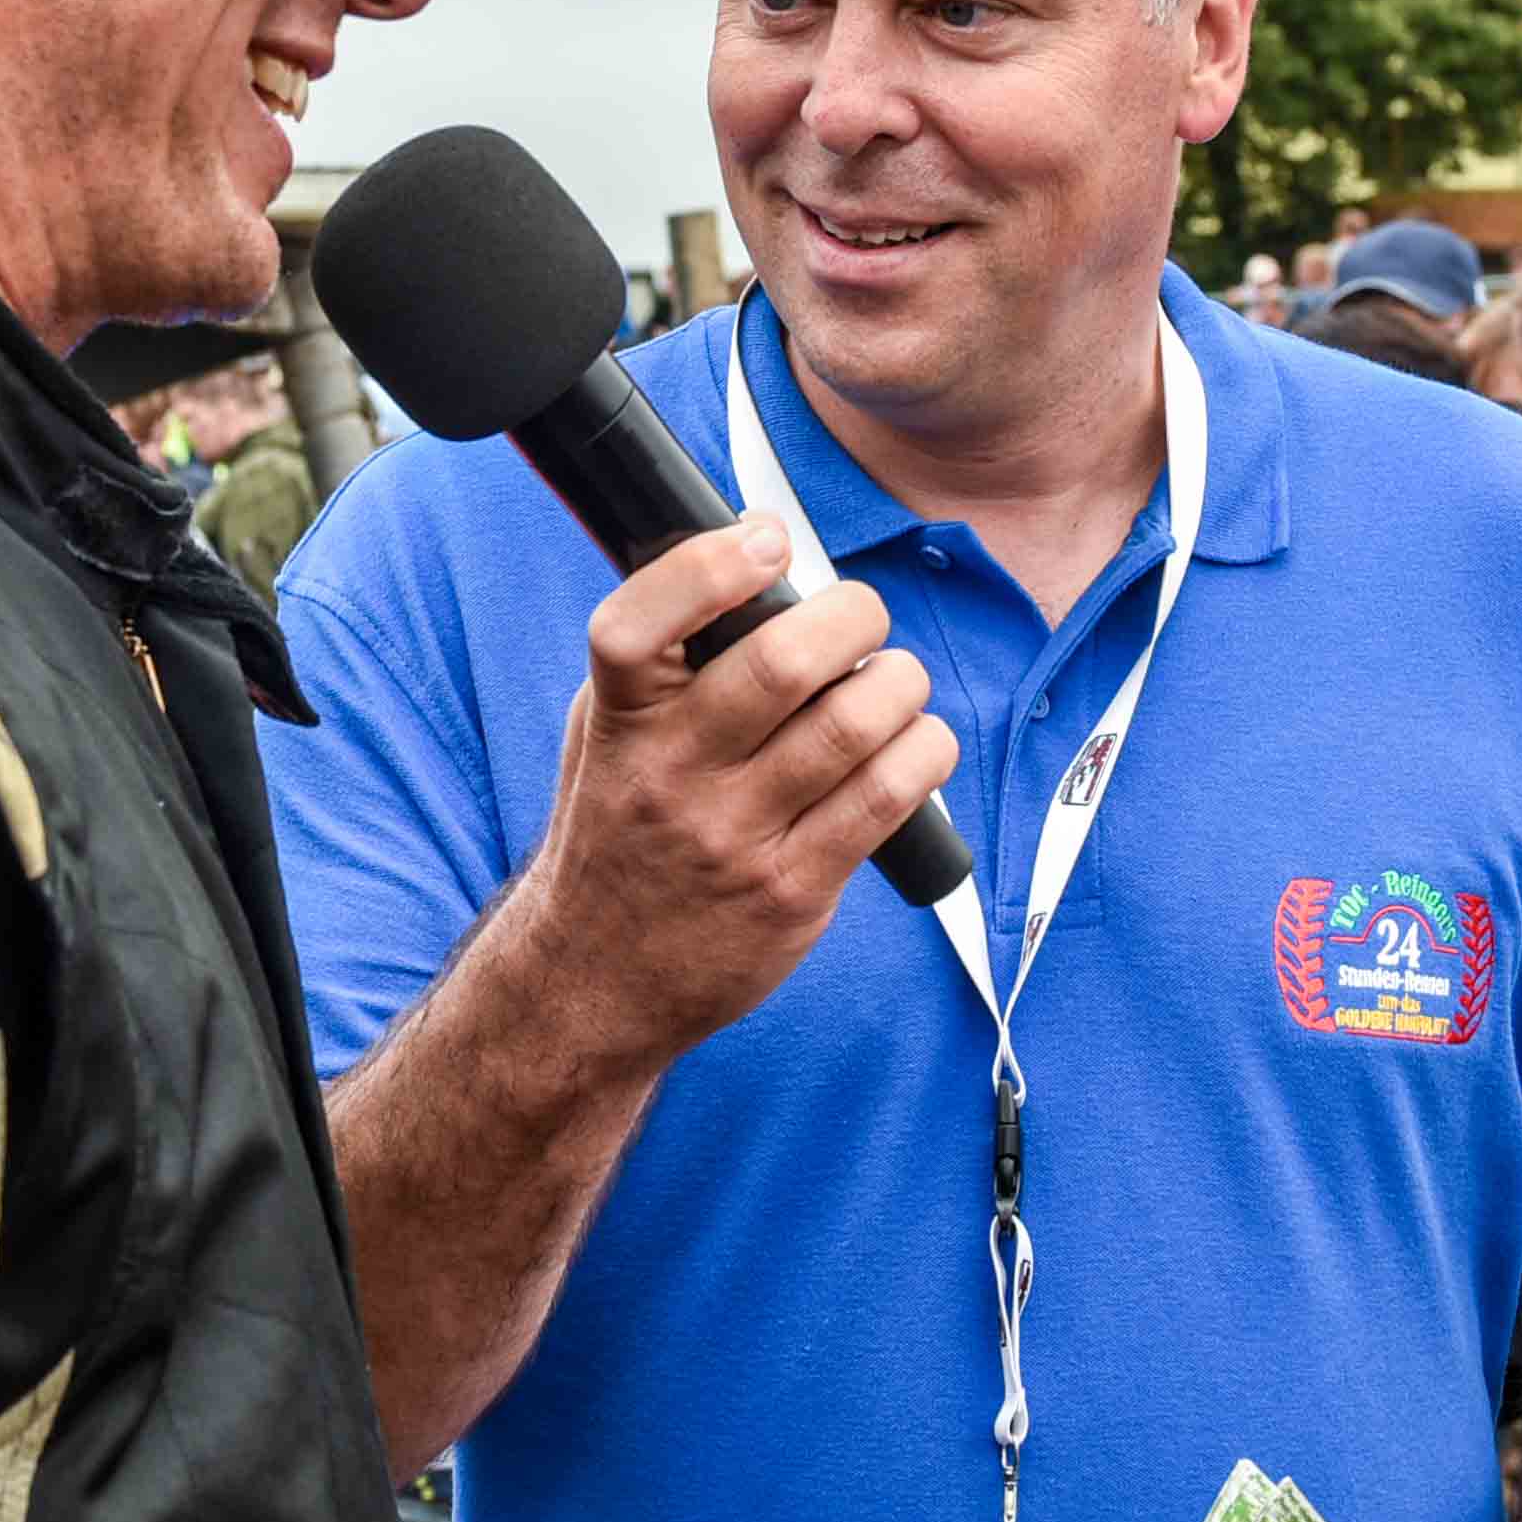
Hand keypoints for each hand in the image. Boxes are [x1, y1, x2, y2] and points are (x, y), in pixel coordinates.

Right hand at [497, 518, 960, 1064]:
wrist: (598, 979)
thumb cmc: (619, 833)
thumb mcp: (605, 736)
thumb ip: (661, 658)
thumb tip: (746, 547)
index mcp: (619, 722)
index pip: (636, 627)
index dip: (709, 568)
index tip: (767, 542)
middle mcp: (670, 777)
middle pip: (781, 664)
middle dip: (852, 616)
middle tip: (861, 619)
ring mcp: (733, 839)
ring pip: (853, 726)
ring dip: (900, 684)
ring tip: (895, 682)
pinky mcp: (792, 893)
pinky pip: (884, 799)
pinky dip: (923, 751)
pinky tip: (918, 742)